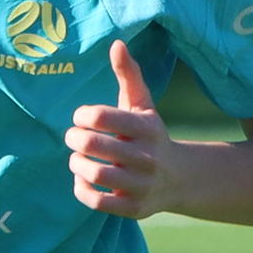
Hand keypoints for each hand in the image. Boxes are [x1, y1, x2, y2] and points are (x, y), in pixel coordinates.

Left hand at [66, 40, 175, 220]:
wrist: (179, 179)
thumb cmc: (150, 135)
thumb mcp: (143, 105)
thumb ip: (129, 75)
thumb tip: (117, 44)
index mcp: (148, 127)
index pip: (102, 117)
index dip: (82, 115)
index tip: (81, 117)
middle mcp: (148, 157)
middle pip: (94, 146)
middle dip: (75, 139)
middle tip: (73, 137)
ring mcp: (142, 185)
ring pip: (94, 174)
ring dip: (76, 164)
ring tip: (77, 158)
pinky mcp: (134, 209)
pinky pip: (97, 201)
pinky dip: (82, 189)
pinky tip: (83, 179)